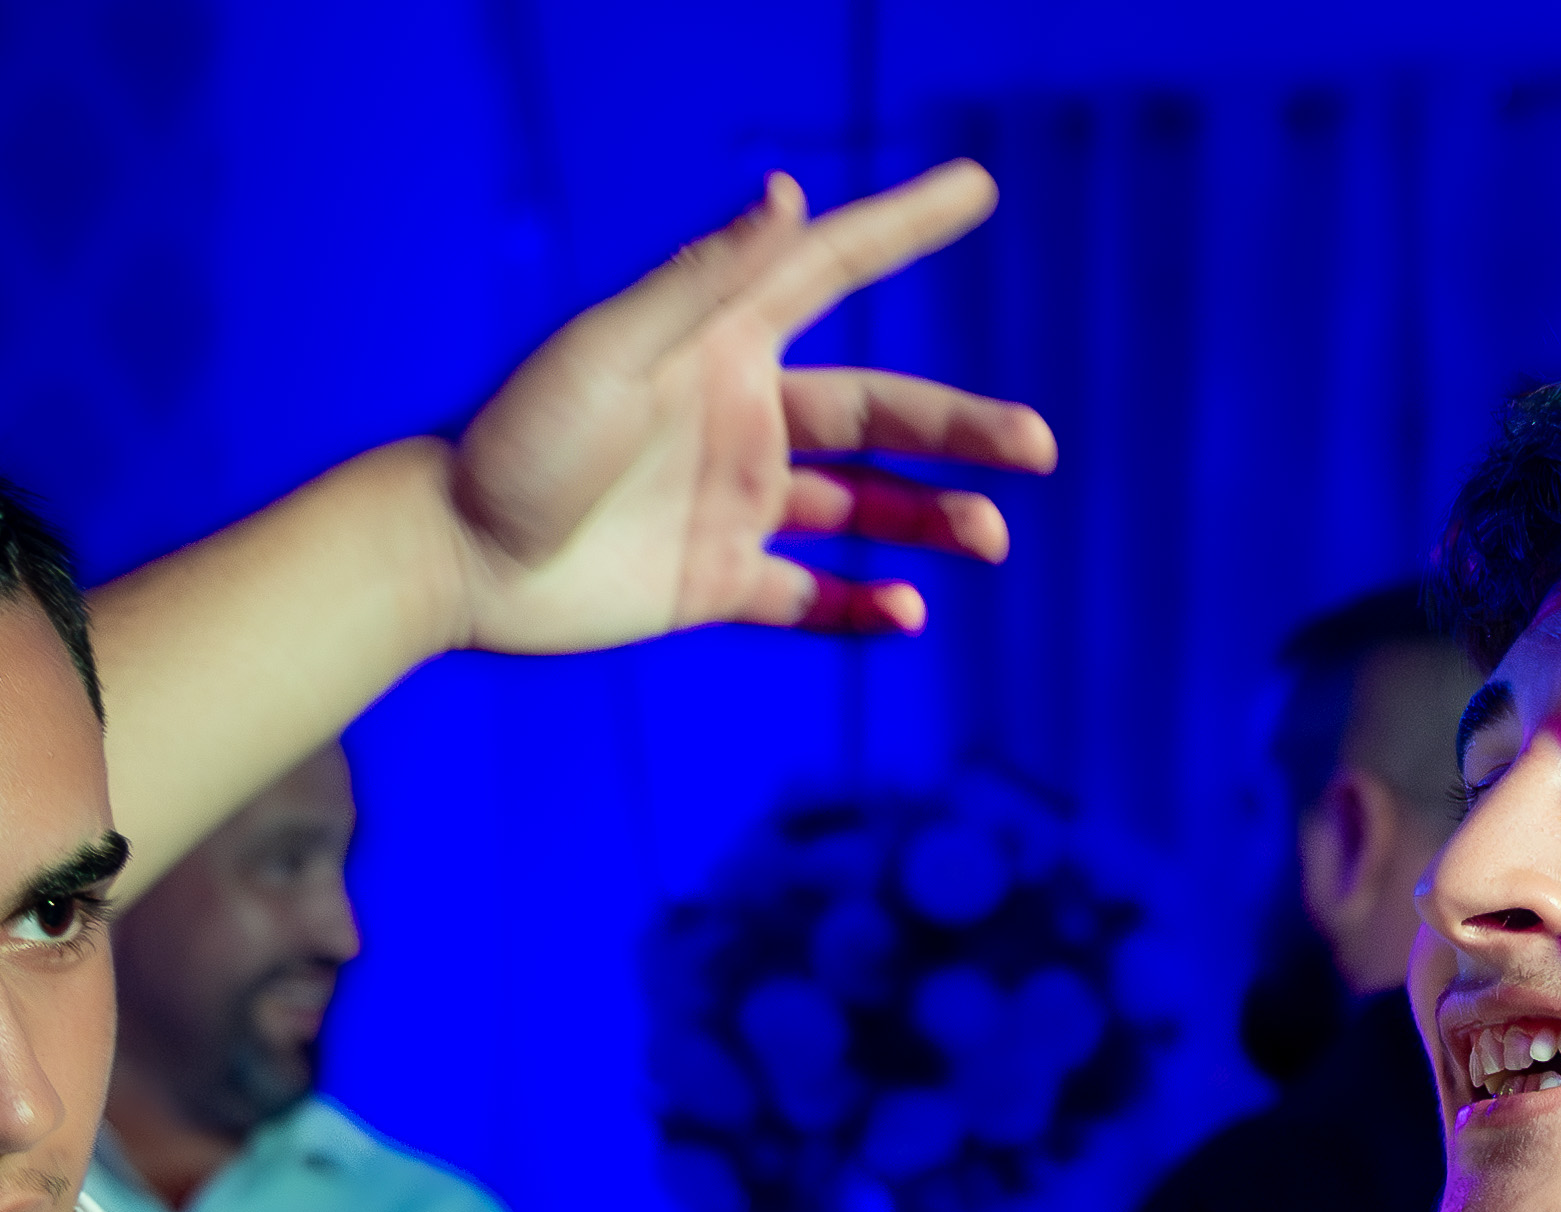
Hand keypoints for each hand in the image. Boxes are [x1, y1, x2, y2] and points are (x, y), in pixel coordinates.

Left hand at [447, 163, 1056, 652]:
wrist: (461, 558)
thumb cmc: (522, 440)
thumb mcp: (612, 351)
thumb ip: (703, 282)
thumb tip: (788, 197)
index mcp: (722, 344)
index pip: (832, 268)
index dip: (905, 227)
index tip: (975, 190)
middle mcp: (744, 418)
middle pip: (880, 414)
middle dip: (962, 428)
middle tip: (1039, 445)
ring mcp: (740, 506)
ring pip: (865, 508)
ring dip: (933, 522)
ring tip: (990, 538)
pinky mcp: (723, 584)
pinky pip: (813, 598)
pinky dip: (864, 607)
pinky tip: (907, 611)